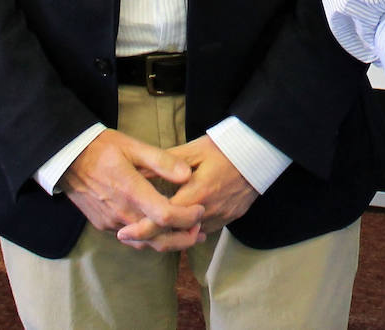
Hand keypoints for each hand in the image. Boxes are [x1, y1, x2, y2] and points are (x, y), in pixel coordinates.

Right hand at [59, 129, 203, 249]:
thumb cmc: (102, 148)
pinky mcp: (104, 224)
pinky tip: (161, 230)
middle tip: (200, 232)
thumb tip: (187, 175)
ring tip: (187, 233)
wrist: (67, 158)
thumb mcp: (134, 146)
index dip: (187, 217)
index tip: (201, 210)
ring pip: (144, 242)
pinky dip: (149, 238)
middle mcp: (121, 212)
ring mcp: (111, 222)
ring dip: (167, 241)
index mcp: (130, 191)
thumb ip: (162, 161)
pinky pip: (131, 238)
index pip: (165, 215)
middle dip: (183, 238)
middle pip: (157, 238)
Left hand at [117, 136, 258, 246]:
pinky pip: (204, 230)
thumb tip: (137, 171)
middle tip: (130, 234)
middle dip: (151, 237)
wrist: (262, 151)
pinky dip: (189, 230)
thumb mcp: (194, 150)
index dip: (142, 229)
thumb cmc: (226, 147)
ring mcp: (222, 217)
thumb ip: (165, 163)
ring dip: (171, 234)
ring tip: (151, 227)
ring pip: (190, 236)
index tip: (123, 233)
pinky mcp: (230, 219)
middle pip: (175, 235)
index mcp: (198, 192)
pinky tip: (178, 222)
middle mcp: (209, 211)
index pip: (164, 218)